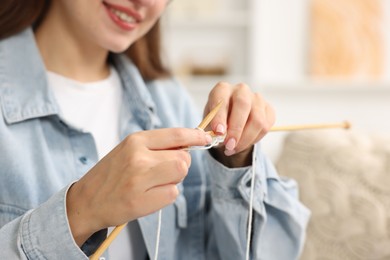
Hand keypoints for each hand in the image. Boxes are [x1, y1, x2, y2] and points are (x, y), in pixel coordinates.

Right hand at [66, 128, 210, 245]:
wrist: (86, 200)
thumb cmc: (111, 174)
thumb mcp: (129, 150)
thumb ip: (156, 146)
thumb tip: (188, 144)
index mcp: (135, 140)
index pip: (176, 135)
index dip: (196, 137)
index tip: (206, 138)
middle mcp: (137, 156)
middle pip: (183, 159)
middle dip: (180, 165)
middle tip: (164, 171)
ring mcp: (139, 179)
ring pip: (180, 175)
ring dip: (173, 181)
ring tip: (154, 183)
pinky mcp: (140, 201)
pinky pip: (172, 195)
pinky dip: (165, 195)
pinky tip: (148, 196)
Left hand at [204, 82, 274, 167]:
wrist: (231, 123)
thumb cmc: (218, 121)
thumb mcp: (209, 125)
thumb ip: (210, 130)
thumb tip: (213, 138)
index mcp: (222, 89)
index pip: (221, 99)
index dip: (220, 116)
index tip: (218, 132)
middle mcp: (241, 90)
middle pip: (243, 105)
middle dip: (236, 129)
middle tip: (229, 145)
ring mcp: (257, 98)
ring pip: (257, 120)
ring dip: (245, 139)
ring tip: (233, 149)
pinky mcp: (268, 109)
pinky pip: (265, 127)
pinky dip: (254, 139)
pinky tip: (243, 144)